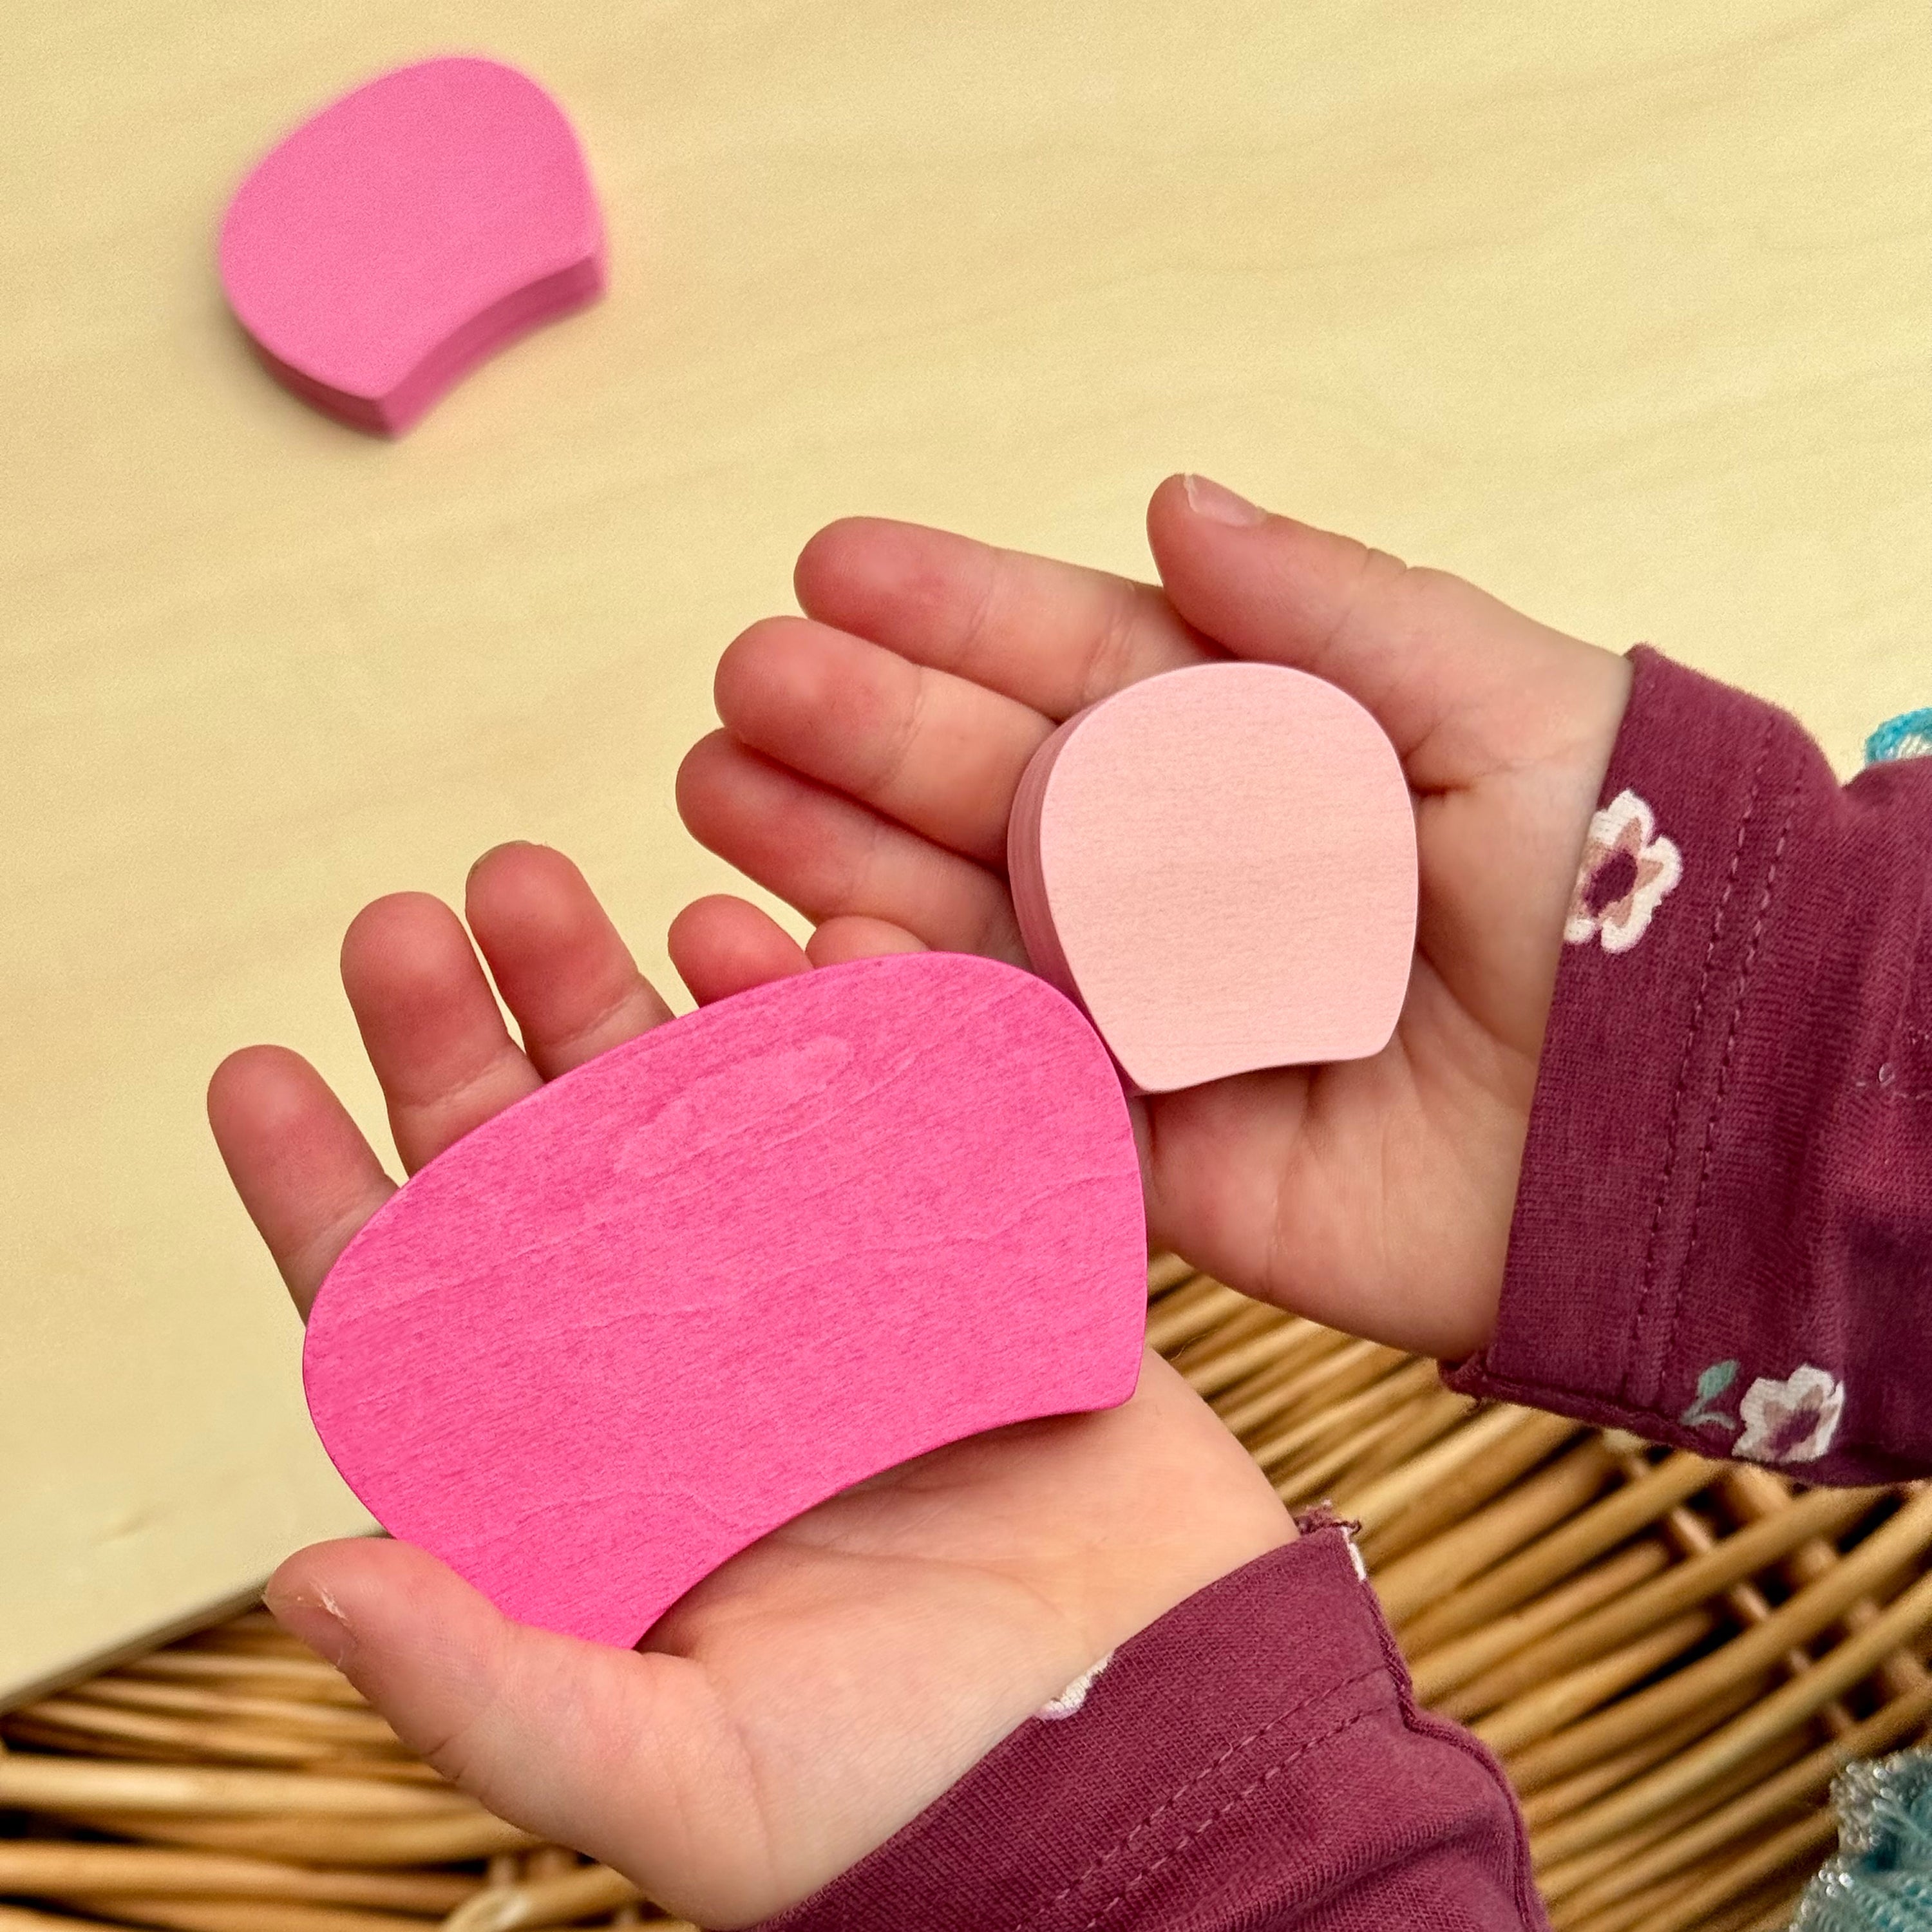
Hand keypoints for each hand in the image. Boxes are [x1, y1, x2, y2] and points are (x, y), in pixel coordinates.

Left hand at [207, 841, 1293, 1926]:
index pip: (430, 1321)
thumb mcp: (674, 1779)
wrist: (1162, 1746)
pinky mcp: (962, 1249)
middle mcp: (699, 1362)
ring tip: (547, 883)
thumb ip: (487, 1686)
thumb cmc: (912, 1795)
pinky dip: (831, 1011)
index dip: (335, 1197)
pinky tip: (766, 938)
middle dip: (472, 1040)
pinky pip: (883, 1101)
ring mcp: (830, 1292)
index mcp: (603, 1474)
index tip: (259, 1071)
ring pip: (699, 1109)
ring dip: (623, 989)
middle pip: (553, 1172)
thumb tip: (304, 1576)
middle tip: (414, 919)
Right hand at [677, 474, 1633, 1359]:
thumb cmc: (1615, 894)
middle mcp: (1181, 878)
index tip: (831, 564)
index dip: (953, 613)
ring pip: (963, 924)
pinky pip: (995, 1083)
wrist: (1674, 1129)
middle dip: (858, 731)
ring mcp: (1147, 1013)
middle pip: (990, 789)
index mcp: (1255, 753)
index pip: (1076, 665)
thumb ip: (1330, 606)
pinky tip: (794, 959)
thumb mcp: (1498, 703)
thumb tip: (1172, 501)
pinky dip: (893, 1028)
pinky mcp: (1139, 1150)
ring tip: (717, 797)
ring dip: (832, 862)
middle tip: (745, 686)